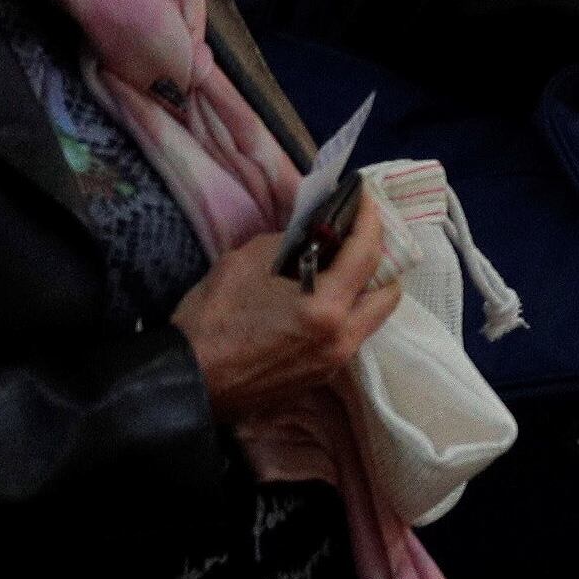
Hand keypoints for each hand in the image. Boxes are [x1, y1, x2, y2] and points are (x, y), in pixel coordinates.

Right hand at [172, 213, 396, 415]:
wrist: (189, 381)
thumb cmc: (211, 319)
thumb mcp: (246, 262)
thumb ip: (289, 243)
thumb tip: (313, 233)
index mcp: (326, 307)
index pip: (366, 254)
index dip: (370, 220)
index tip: (367, 197)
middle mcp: (342, 338)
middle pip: (389, 292)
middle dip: (381, 260)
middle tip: (359, 238)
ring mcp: (335, 362)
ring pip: (374, 318)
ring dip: (367, 289)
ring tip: (344, 266)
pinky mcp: (323, 376)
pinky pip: (352, 337)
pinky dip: (349, 312)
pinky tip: (325, 298)